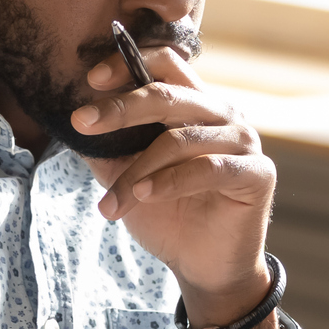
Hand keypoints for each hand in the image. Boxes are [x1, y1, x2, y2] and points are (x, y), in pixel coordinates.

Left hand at [74, 47, 273, 324]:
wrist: (201, 265)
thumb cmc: (167, 214)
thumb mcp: (126, 176)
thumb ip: (106, 148)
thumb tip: (72, 123)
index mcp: (194, 105)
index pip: (166, 64)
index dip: (129, 62)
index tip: (91, 80)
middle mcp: (221, 114)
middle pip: (168, 94)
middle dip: (120, 108)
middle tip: (81, 123)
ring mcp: (242, 141)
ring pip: (180, 139)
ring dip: (137, 170)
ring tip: (111, 201)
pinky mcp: (256, 173)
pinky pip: (207, 169)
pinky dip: (169, 182)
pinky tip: (143, 195)